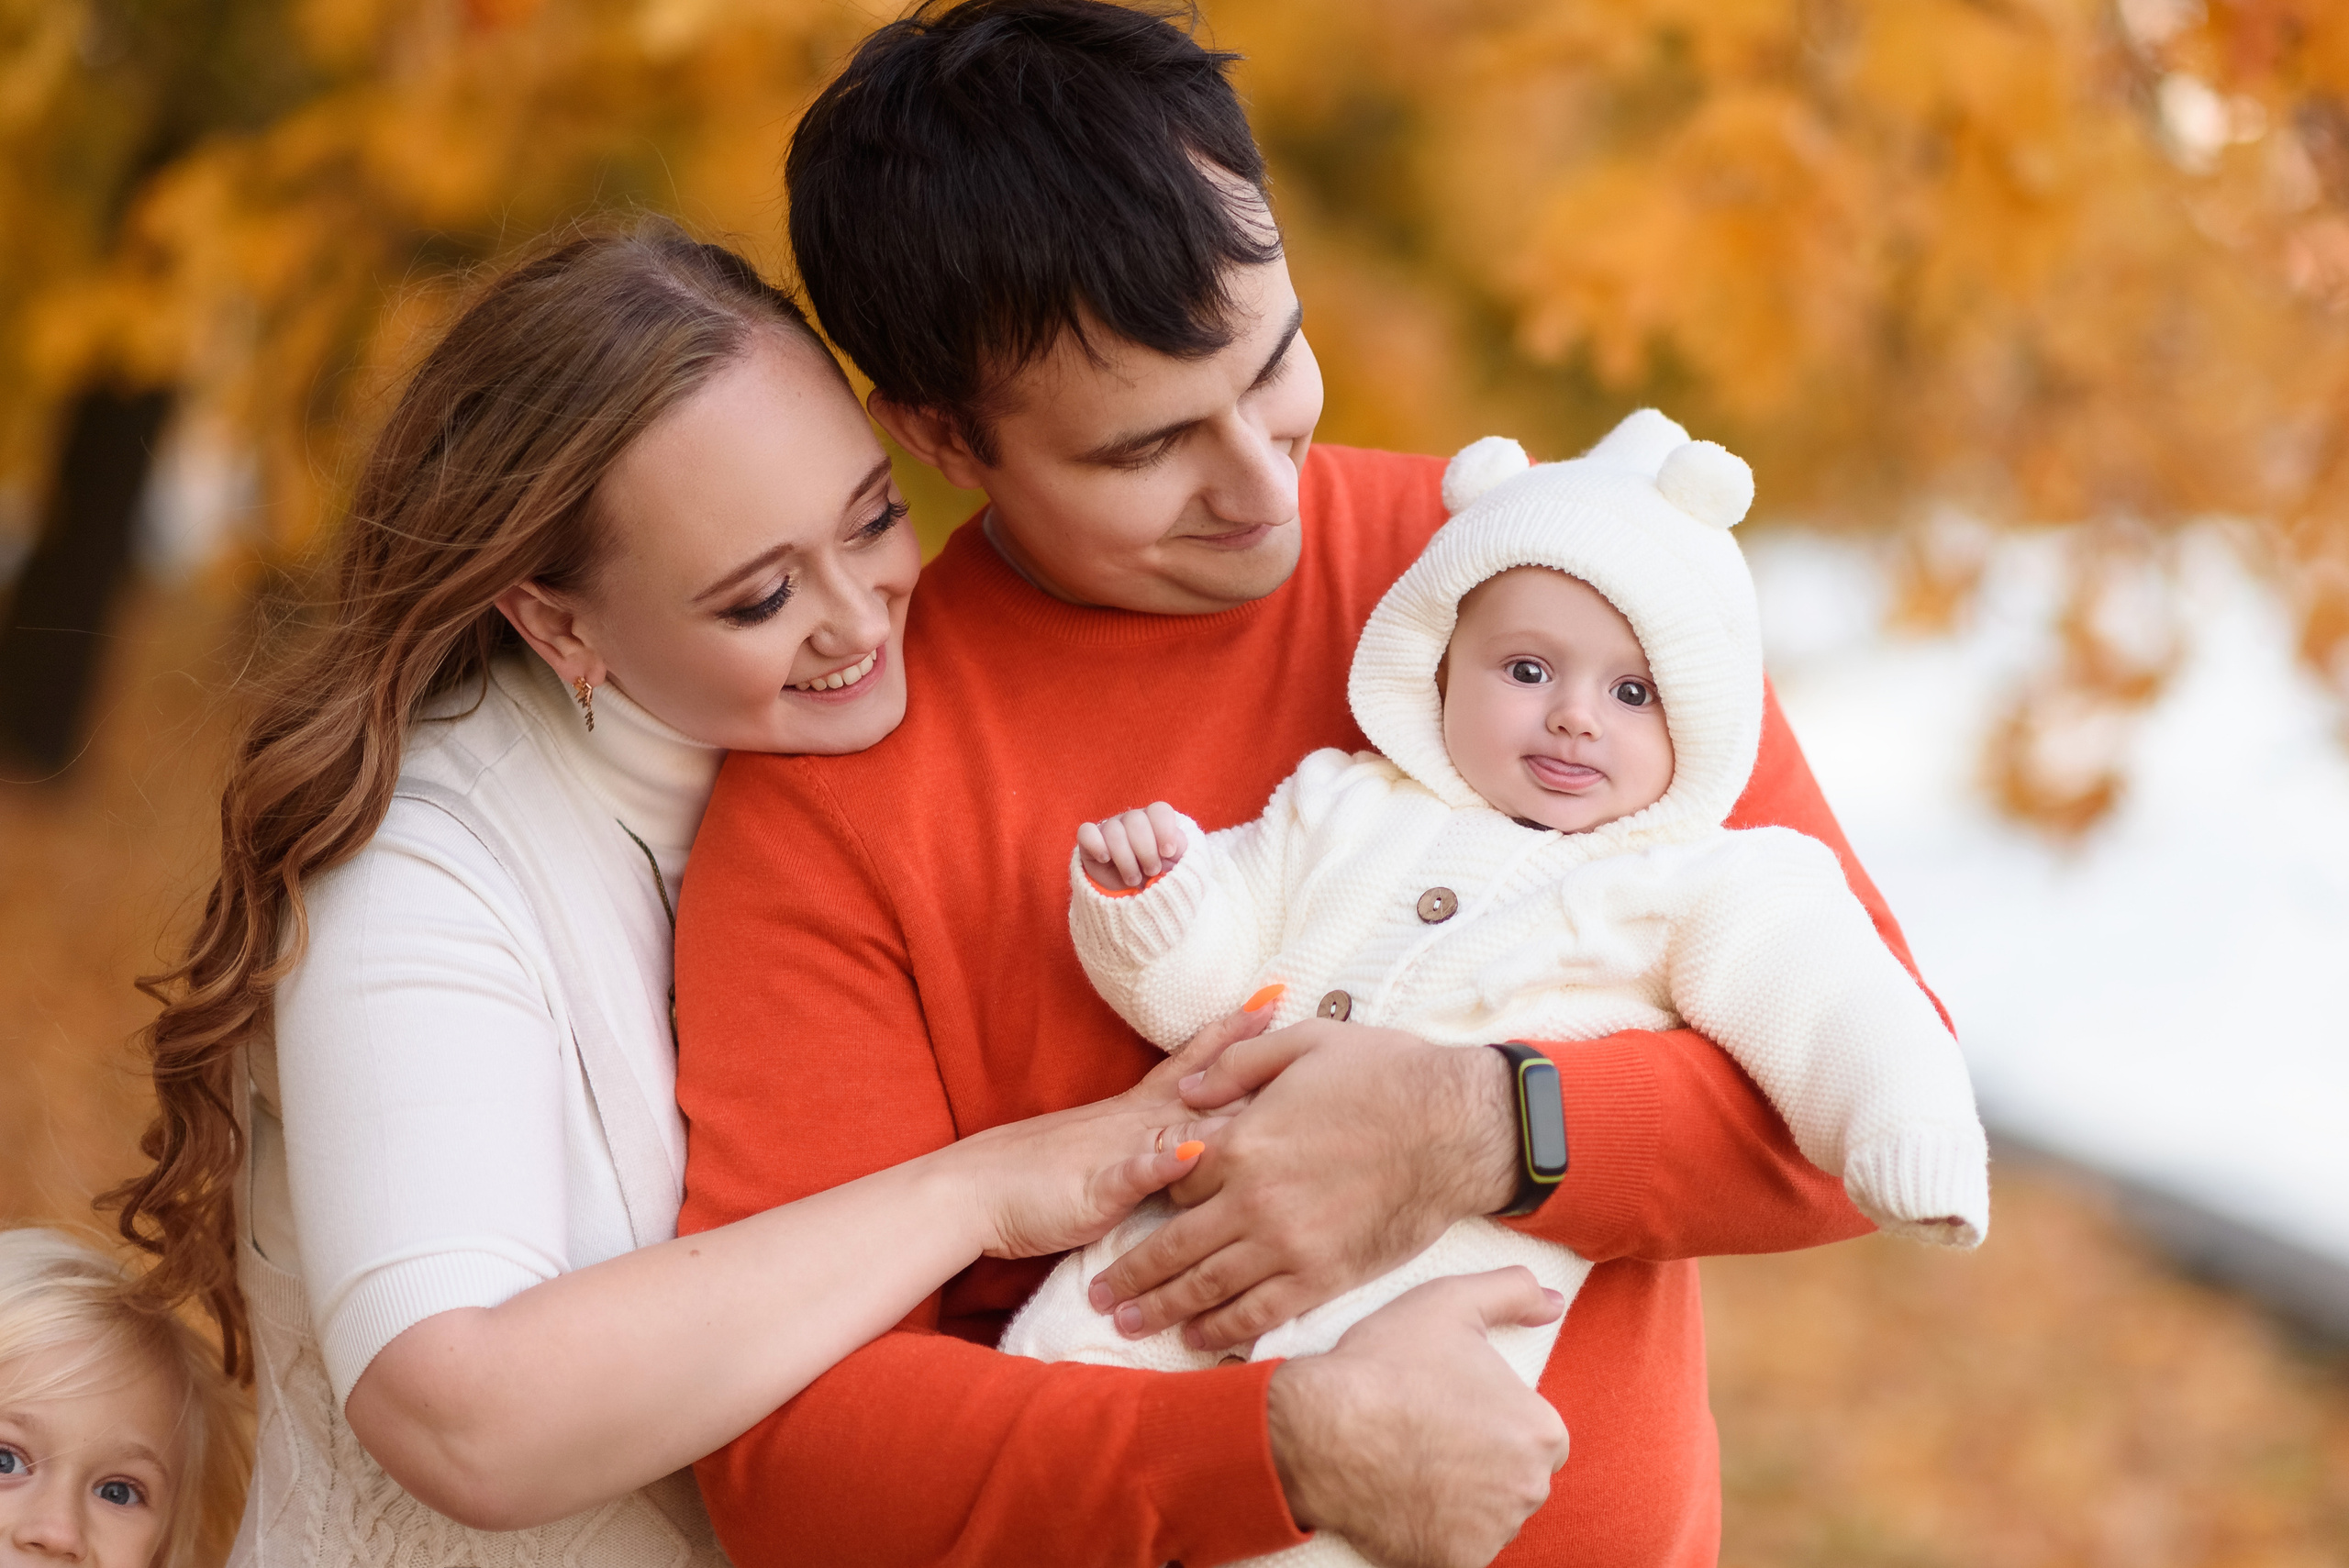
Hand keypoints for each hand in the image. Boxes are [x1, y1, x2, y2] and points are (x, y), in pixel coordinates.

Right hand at [949, 1003, 1276, 1258]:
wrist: (972, 1190)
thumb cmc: (1035, 1176)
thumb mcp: (1102, 1151)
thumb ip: (1148, 1143)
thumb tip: (1195, 1136)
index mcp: (1135, 1113)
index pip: (1195, 1064)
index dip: (1235, 1035)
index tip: (1275, 1000)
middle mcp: (1133, 1122)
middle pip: (1205, 1085)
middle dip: (1253, 1061)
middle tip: (1300, 1027)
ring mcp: (1117, 1151)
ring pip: (1181, 1123)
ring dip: (1226, 1108)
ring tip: (1273, 1092)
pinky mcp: (1097, 1188)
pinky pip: (1134, 1173)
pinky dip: (1165, 1164)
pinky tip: (1195, 1154)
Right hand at [1076, 802, 1186, 889]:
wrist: (1135, 904)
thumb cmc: (1159, 881)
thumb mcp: (1177, 869)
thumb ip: (1181, 853)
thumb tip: (1174, 845)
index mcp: (1155, 822)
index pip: (1159, 810)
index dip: (1164, 830)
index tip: (1168, 853)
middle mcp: (1131, 821)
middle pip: (1135, 819)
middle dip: (1146, 850)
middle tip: (1152, 871)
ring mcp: (1109, 830)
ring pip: (1113, 830)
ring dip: (1125, 858)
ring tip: (1133, 879)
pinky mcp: (1089, 843)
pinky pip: (1086, 832)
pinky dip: (1096, 845)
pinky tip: (1105, 859)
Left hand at [1087, 1020, 1517, 1348]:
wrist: (1457, 1126)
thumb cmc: (1386, 1074)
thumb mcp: (1303, 1044)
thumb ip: (1235, 1064)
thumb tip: (1184, 1093)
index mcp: (1243, 1143)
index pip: (1174, 1178)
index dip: (1152, 1191)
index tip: (1133, 1206)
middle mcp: (1254, 1202)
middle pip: (1173, 1246)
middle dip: (1131, 1274)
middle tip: (1099, 1295)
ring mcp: (1288, 1245)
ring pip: (1207, 1288)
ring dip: (1162, 1310)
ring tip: (1129, 1325)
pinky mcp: (1324, 1275)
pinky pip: (1260, 1313)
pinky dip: (1223, 1330)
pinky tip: (1199, 1340)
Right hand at [1268, 1269, 1569, 1567]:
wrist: (1319, 1429)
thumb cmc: (1386, 1364)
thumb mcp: (1450, 1302)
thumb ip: (1512, 1291)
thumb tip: (1555, 1301)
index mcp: (1540, 1430)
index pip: (1538, 1433)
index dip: (1498, 1419)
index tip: (1457, 1410)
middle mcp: (1529, 1487)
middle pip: (1518, 1477)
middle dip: (1486, 1461)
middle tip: (1432, 1435)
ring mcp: (1493, 1531)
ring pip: (1490, 1515)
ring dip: (1465, 1499)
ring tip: (1415, 1465)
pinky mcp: (1455, 1562)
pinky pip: (1459, 1548)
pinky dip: (1440, 1532)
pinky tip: (1407, 1499)